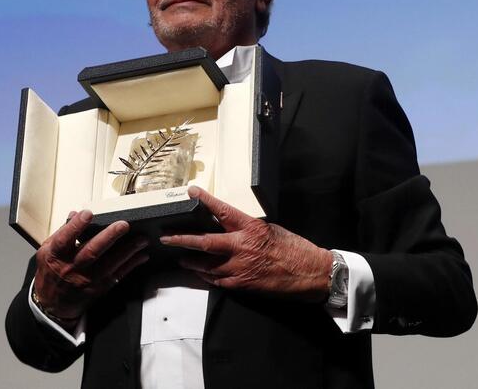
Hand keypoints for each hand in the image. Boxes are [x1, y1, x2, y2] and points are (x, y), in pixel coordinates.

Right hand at [33, 209, 148, 325]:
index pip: (64, 239)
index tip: (88, 213)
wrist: (53, 304)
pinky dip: (131, 264)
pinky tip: (141, 255)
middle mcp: (72, 268)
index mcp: (56, 256)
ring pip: (109, 264)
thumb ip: (62, 232)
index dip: (75, 226)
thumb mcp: (47, 250)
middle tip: (123, 225)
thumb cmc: (51, 272)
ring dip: (127, 251)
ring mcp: (87, 280)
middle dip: (109, 237)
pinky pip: (118, 275)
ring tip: (141, 239)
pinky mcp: (99, 288)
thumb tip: (74, 214)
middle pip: (91, 252)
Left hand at [160, 187, 331, 302]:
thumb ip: (248, 229)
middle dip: (182, 238)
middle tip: (166, 237)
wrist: (311, 273)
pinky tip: (200, 272)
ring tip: (181, 256)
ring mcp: (240, 268)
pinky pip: (217, 280)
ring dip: (191, 260)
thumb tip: (230, 226)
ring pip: (206, 264)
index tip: (191, 192)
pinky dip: (206, 275)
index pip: (222, 210)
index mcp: (251, 228)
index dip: (204, 200)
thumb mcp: (271, 229)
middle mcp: (242, 246)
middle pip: (204, 241)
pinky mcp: (242, 284)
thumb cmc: (295, 249)